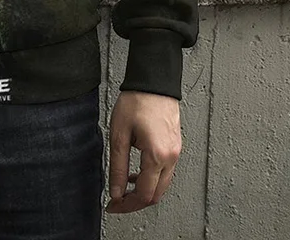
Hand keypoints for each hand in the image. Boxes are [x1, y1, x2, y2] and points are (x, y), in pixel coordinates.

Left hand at [105, 90, 181, 213]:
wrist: (153, 83)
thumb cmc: (136, 102)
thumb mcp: (119, 135)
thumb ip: (118, 167)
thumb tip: (116, 191)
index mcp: (157, 155)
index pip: (144, 195)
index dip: (126, 205)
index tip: (113, 206)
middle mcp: (171, 157)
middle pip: (156, 195)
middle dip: (135, 202)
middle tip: (117, 201)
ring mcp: (176, 153)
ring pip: (162, 185)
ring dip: (144, 190)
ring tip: (125, 186)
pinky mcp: (175, 147)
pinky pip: (165, 172)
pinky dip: (151, 178)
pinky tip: (137, 173)